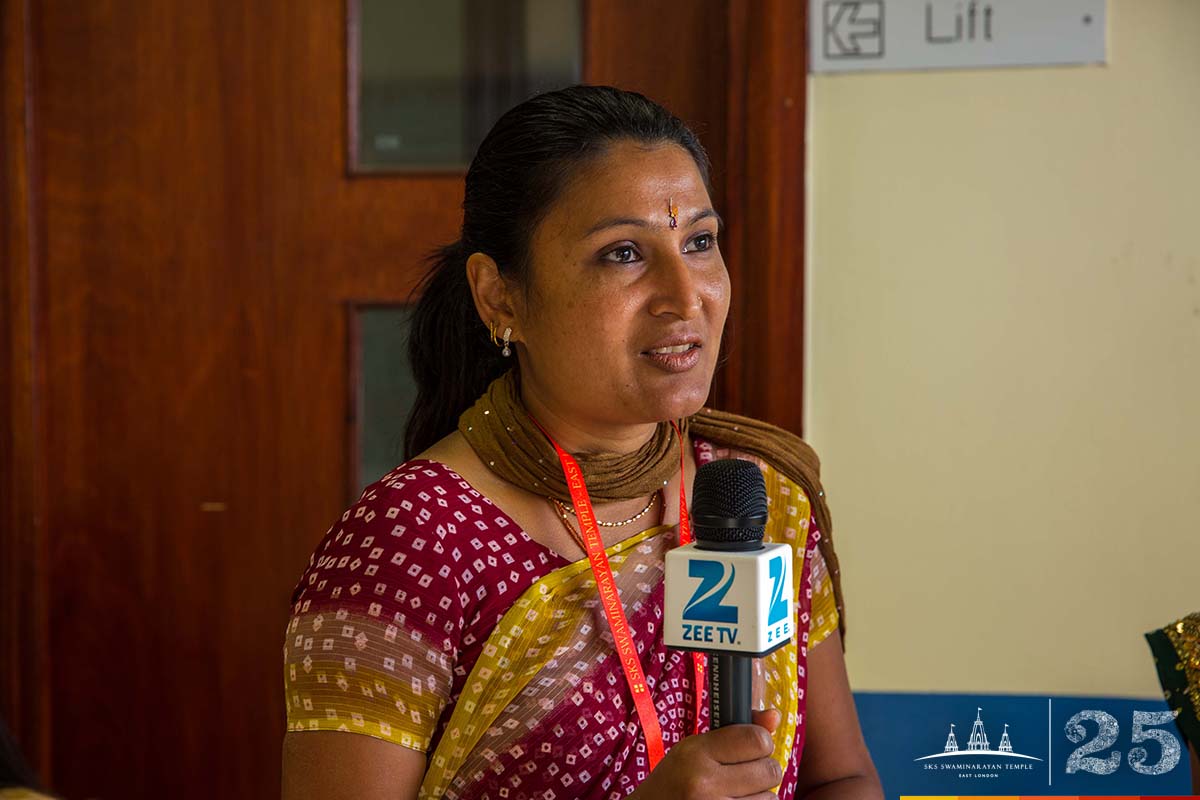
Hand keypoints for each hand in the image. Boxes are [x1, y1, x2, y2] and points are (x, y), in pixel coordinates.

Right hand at [631, 709, 783, 799]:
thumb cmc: (677, 779)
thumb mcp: (696, 748)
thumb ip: (737, 732)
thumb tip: (775, 715)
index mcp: (696, 752)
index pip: (757, 740)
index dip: (761, 743)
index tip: (751, 749)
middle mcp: (704, 782)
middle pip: (769, 770)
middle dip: (762, 772)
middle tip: (743, 775)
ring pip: (770, 798)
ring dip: (759, 796)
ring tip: (734, 795)